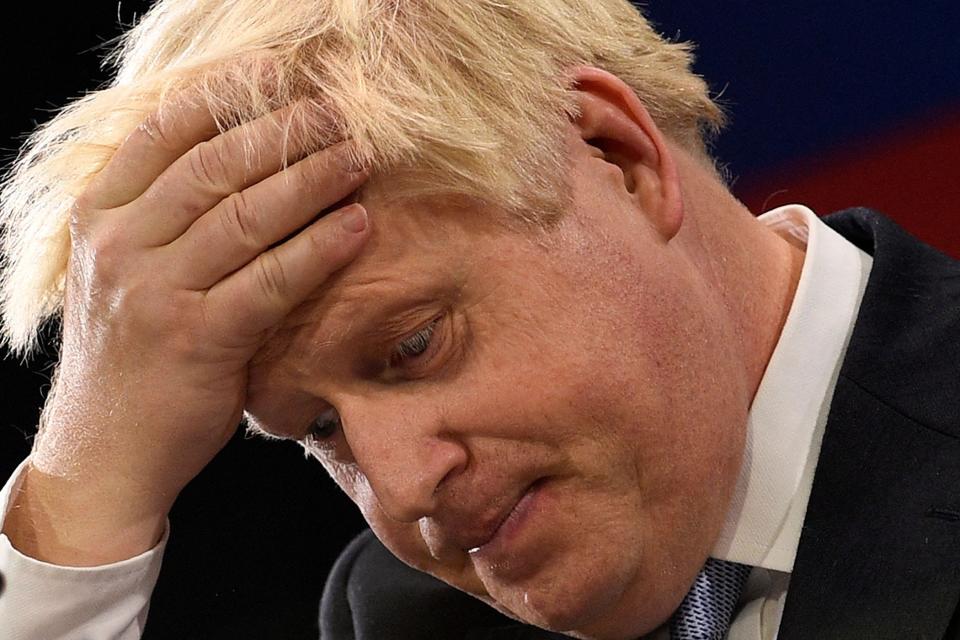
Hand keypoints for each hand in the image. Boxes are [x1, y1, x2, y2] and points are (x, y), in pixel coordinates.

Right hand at [3, 96, 370, 564]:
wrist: (106, 451)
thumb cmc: (130, 356)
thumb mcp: (123, 275)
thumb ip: (162, 220)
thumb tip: (241, 162)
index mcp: (98, 218)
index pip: (161, 134)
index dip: (224, 97)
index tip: (275, 76)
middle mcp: (120, 245)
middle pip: (214, 166)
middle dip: (283, 132)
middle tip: (338, 114)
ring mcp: (155, 291)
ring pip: (247, 215)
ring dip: (311, 179)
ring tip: (358, 157)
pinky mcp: (199, 339)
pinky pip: (272, 279)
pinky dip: (320, 247)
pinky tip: (357, 225)